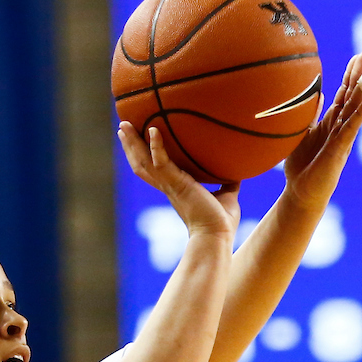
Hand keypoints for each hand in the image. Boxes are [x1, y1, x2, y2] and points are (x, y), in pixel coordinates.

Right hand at [117, 121, 239, 236]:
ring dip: (133, 143)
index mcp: (175, 188)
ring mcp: (170, 185)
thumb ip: (228, 183)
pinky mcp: (177, 184)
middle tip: (122, 127)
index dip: (144, 155)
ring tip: (124, 125)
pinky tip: (153, 130)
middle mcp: (168, 186)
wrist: (217, 236)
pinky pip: (161, 162)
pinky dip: (156, 146)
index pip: (154, 169)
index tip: (137, 140)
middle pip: (141, 163)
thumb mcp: (226, 196)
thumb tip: (238, 171)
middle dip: (131, 145)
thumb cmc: (220, 222)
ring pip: (143, 161)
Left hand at [282, 52, 361, 211]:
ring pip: (355, 109)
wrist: (301, 192)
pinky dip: (360, 114)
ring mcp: (341, 137)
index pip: (344, 93)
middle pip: (352, 96)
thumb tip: (315, 94)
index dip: (351, 74)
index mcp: (330, 122)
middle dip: (360, 75)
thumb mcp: (301, 134)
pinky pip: (352, 128)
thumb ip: (308, 116)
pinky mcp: (340, 149)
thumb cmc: (301, 166)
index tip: (360, 56)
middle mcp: (339, 127)